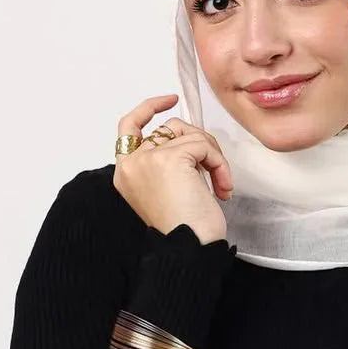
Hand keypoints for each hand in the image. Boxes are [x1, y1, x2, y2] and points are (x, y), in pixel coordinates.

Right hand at [113, 94, 232, 245]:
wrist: (189, 247)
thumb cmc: (185, 228)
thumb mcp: (167, 188)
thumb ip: (167, 160)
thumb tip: (188, 137)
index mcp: (126, 172)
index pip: (129, 126)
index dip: (149, 108)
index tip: (170, 101)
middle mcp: (131, 163)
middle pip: (170, 128)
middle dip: (199, 143)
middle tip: (215, 170)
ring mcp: (147, 158)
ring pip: (189, 134)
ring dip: (212, 156)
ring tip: (220, 184)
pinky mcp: (168, 158)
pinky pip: (202, 144)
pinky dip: (218, 163)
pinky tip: (221, 187)